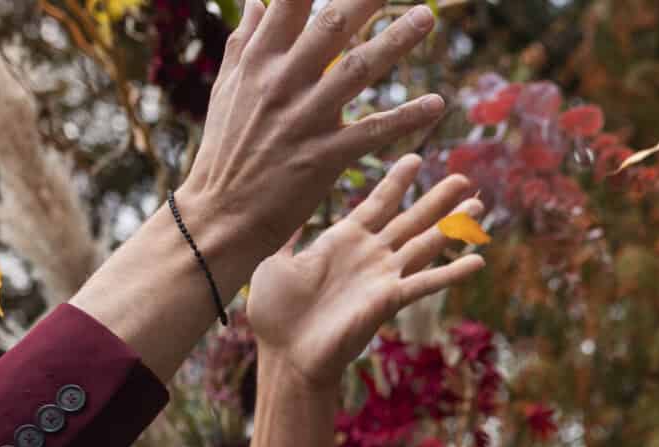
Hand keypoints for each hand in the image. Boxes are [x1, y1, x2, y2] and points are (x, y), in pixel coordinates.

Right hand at [174, 0, 451, 285]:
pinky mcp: (325, 156)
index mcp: (258, 60)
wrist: (221, 213)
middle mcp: (282, 81)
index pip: (289, 3)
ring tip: (426, 16)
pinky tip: (437, 104)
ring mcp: (305, 118)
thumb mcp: (229, 88)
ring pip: (359, 70)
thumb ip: (247, 41)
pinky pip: (373, 131)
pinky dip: (406, 117)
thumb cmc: (228, 148)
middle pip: (331, 26)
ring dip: (396, 42)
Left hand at [248, 155, 487, 388]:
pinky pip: (426, 283)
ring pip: (426, 244)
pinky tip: (478, 262)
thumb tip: (277, 207)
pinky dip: (453, 273)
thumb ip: (286, 235)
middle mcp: (370, 256)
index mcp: (342, 241)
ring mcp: (383, 277)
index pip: (377, 203)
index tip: (414, 156)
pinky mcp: (388, 300)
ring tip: (480, 205)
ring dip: (454, 226)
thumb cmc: (275, 313)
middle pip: (412, 219)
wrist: (286, 355)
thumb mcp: (274, 260)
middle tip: (464, 178)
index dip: (397, 181)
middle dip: (438, 198)